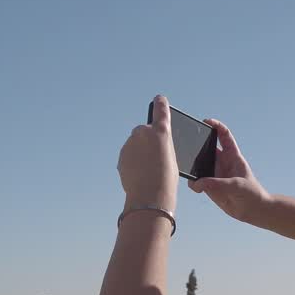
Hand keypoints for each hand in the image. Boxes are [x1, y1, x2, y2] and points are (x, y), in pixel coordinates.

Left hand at [117, 95, 178, 210]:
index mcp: (162, 131)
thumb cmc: (166, 179)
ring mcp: (130, 143)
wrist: (149, 196)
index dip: (160, 104)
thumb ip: (161, 146)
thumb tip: (150, 147)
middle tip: (156, 157)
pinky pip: (129, 156)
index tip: (159, 99)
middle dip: (148, 140)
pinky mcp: (122, 155)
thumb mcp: (171, 157)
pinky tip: (141, 175)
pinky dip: (134, 162)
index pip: (161, 110)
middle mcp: (144, 132)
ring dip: (140, 153)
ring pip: (136, 145)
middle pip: (145, 131)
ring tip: (149, 171)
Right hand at [188, 119, 270, 223]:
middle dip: (197, 144)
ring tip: (187, 167)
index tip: (205, 122)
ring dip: (193, 165)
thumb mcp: (236, 185)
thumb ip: (217, 183)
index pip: (224, 135)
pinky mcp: (210, 186)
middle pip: (207, 147)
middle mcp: (222, 162)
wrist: (253, 211)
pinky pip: (197, 182)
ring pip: (199, 164)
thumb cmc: (251, 193)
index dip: (216, 126)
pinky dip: (194, 183)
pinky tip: (196, 188)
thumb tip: (198, 183)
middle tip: (187, 143)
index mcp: (233, 156)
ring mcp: (215, 174)